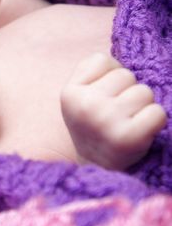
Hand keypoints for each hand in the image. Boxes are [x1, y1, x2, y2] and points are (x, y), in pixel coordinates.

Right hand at [60, 53, 166, 169]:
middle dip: (127, 90)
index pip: (102, 60)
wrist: (95, 166)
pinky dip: (154, 121)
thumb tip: (117, 59)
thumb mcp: (78, 95)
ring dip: (142, 105)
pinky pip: (157, 112)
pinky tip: (140, 131)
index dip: (108, 76)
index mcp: (69, 93)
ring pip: (144, 91)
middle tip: (116, 113)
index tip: (101, 96)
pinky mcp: (129, 137)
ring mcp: (106, 121)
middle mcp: (85, 105)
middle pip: (126, 75)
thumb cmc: (92, 123)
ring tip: (128, 121)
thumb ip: (90, 70)